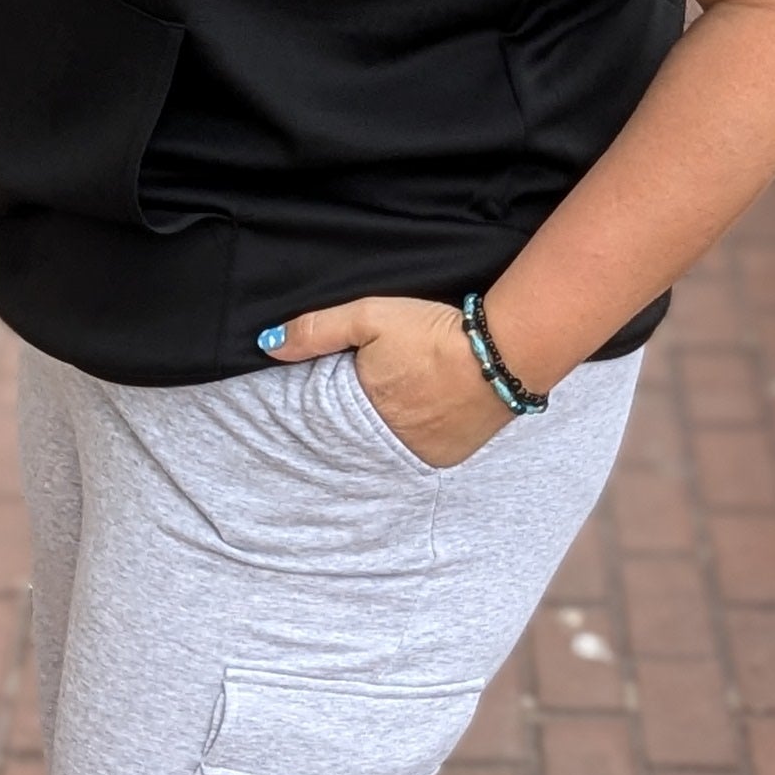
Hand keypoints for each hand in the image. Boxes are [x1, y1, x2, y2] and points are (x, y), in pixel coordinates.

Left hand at [266, 296, 514, 467]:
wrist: (505, 354)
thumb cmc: (434, 332)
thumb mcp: (369, 316)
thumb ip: (317, 330)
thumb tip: (269, 345)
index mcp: (361, 410)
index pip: (325, 416)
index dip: (330, 399)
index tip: (338, 386)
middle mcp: (386, 442)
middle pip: (355, 433)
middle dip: (357, 415)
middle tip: (377, 389)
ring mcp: (417, 455)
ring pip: (386, 445)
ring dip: (386, 428)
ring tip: (401, 399)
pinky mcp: (445, 459)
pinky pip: (417, 452)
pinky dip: (414, 436)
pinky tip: (422, 413)